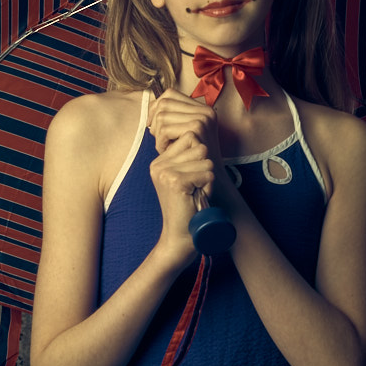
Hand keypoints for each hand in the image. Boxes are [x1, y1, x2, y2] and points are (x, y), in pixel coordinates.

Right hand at [146, 93, 218, 266]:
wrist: (181, 235)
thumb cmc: (189, 206)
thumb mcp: (186, 176)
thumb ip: (189, 156)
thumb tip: (200, 130)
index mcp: (159, 160)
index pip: (190, 136)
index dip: (200, 157)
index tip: (193, 177)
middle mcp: (158, 163)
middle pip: (199, 145)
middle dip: (205, 167)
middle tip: (195, 186)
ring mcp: (164, 171)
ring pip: (205, 159)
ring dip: (207, 177)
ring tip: (195, 191)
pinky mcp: (175, 181)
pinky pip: (206, 173)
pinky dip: (207, 186)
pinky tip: (196, 197)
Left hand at [147, 89, 221, 163]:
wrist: (212, 179)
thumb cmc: (193, 159)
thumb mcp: (184, 135)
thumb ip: (174, 118)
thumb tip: (151, 106)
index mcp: (203, 109)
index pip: (170, 93)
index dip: (155, 106)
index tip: (151, 124)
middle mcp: (205, 110)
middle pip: (164, 103)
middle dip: (154, 121)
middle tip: (157, 139)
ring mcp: (202, 118)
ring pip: (162, 116)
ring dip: (157, 135)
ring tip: (164, 148)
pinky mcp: (197, 129)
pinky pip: (165, 130)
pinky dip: (160, 143)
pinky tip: (166, 152)